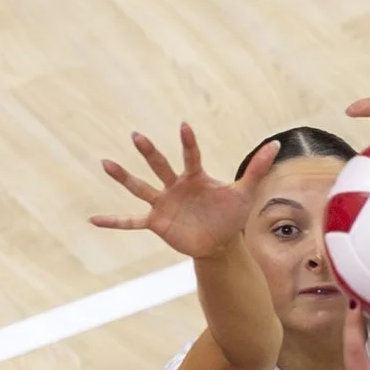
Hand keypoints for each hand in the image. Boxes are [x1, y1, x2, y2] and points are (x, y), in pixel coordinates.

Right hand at [91, 126, 276, 258]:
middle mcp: (175, 186)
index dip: (188, 143)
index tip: (184, 127)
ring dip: (123, 177)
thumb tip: (276, 145)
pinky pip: (131, 222)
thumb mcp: (244, 193)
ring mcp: (163, 203)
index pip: (190, 156)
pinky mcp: (156, 223)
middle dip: (149, 153)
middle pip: (160, 166)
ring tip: (105, 163)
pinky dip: (114, 222)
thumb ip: (257, 169)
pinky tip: (94, 220)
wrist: (220, 243)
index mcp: (194, 177)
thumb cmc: (230, 215)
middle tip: (136, 136)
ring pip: (140, 188)